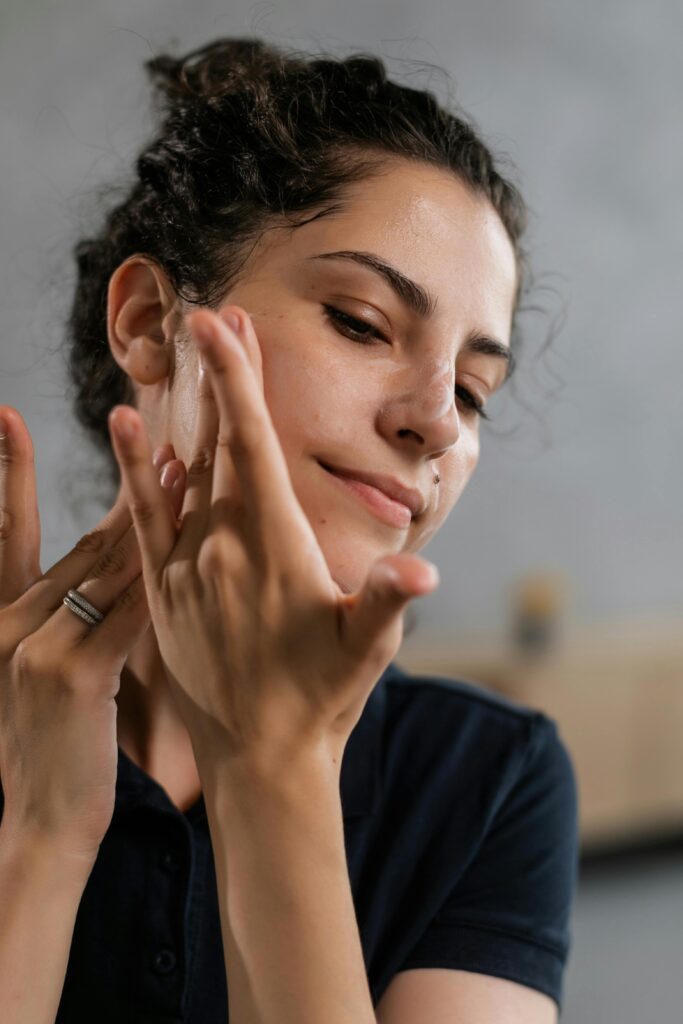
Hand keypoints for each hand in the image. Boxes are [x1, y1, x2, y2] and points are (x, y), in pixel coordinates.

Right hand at [0, 408, 184, 865]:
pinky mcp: (75, 675)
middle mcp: (10, 621)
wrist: (36, 827)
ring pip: (107, 567)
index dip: (8, 474)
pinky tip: (193, 548)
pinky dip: (163, 578)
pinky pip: (128, 612)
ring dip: (152, 519)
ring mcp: (37, 646)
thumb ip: (59, 624)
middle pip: (81, 543)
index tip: (6, 417)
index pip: (10, 532)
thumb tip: (98, 579)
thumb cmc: (47, 752)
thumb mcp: (36, 679)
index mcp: (0, 616)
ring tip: (185, 469)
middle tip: (165, 441)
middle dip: (128, 493)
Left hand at [107, 306, 438, 774]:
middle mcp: (221, 546)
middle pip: (217, 443)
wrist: (260, 755)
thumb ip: (387, 602)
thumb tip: (422, 572)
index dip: (238, 379)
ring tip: (180, 355)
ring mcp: (184, 567)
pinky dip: (136, 471)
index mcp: (274, 545)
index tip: (223, 325)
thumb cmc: (323, 696)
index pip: (253, 444)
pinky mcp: (161, 591)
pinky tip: (128, 432)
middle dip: (219, 376)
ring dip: (184, 412)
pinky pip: (142, 518)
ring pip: (179, 473)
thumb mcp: (366, 649)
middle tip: (213, 315)